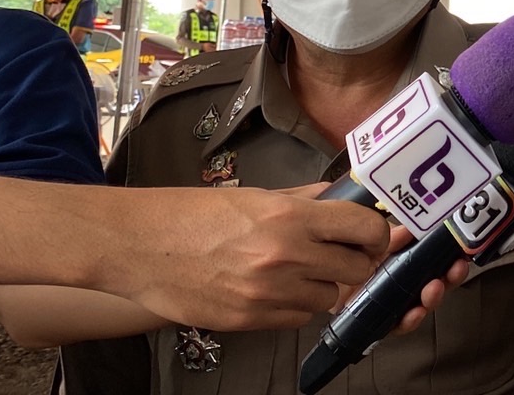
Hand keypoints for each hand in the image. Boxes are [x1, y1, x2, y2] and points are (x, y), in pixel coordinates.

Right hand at [101, 184, 388, 330]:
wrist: (138, 246)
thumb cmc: (192, 215)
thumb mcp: (255, 195)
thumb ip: (305, 200)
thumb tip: (344, 197)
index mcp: (290, 217)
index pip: (365, 229)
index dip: (376, 235)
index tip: (371, 236)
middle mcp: (285, 255)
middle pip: (356, 269)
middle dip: (354, 263)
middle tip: (340, 255)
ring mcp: (268, 292)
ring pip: (329, 298)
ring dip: (322, 286)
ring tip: (297, 271)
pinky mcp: (249, 319)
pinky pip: (298, 319)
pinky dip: (295, 307)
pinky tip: (274, 289)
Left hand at [339, 225, 471, 335]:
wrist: (317, 280)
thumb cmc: (341, 257)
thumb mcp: (368, 239)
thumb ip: (390, 234)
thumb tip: (411, 222)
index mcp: (402, 256)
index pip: (434, 254)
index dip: (450, 252)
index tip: (460, 247)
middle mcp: (403, 279)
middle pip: (437, 278)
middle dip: (450, 275)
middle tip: (455, 269)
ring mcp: (395, 300)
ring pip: (424, 301)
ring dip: (433, 296)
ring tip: (433, 290)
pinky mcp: (382, 319)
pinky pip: (400, 323)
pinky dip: (410, 319)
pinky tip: (413, 313)